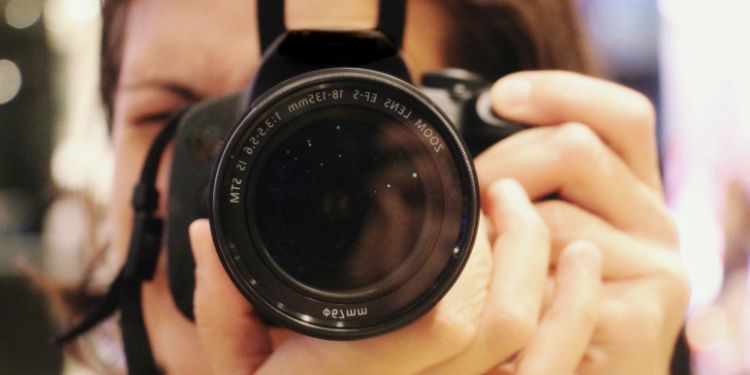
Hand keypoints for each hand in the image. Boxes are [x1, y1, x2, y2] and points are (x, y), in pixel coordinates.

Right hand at [189, 177, 565, 373]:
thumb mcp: (234, 368)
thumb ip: (222, 302)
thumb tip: (207, 231)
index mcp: (368, 374)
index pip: (451, 317)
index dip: (481, 250)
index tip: (481, 196)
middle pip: (508, 324)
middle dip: (524, 247)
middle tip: (511, 195)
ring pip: (544, 360)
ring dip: (565, 290)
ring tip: (569, 240)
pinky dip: (572, 333)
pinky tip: (579, 292)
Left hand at [470, 71, 688, 373]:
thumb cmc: (547, 309)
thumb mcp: (542, 234)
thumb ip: (530, 187)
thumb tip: (467, 138)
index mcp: (635, 193)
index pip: (620, 116)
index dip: (560, 93)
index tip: (500, 97)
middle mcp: (658, 224)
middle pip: (575, 148)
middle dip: (498, 167)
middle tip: (465, 203)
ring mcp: (656, 272)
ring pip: (550, 215)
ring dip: (493, 237)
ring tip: (475, 267)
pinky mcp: (640, 321)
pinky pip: (548, 281)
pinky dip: (507, 290)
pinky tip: (498, 305)